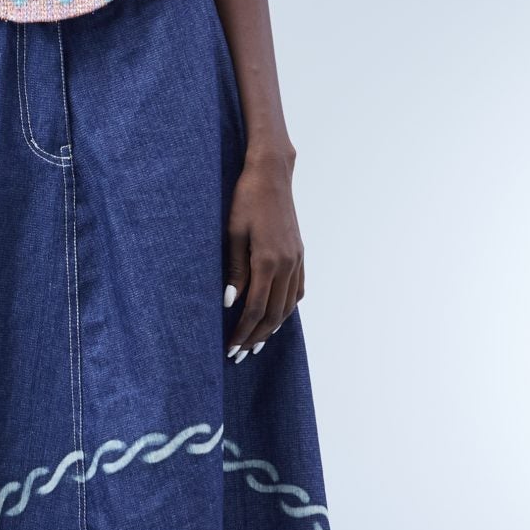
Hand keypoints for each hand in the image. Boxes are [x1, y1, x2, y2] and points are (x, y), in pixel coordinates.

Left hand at [223, 153, 304, 359]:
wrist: (271, 175)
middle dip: (256, 336)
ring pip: (288, 305)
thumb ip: (235, 270)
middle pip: (274, 312)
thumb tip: (230, 302)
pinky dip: (287, 308)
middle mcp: (287, 264)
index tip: (230, 347)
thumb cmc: (246, 200)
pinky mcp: (300, 254)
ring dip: (273, 327)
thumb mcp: (233, 234)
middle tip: (240, 354)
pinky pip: (297, 289)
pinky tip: (277, 316)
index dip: (243, 330)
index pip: (256, 308)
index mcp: (269, 260)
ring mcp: (297, 259)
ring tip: (257, 343)